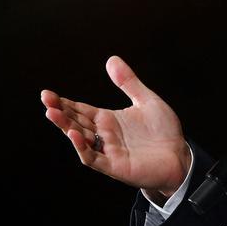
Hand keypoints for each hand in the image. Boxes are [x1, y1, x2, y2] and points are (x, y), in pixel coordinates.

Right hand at [41, 55, 190, 196]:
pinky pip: (93, 158)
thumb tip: (111, 59)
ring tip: (53, 113)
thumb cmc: (163, 131)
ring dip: (66, 127)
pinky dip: (83, 148)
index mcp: (108, 120)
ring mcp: (108, 151)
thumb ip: (129, 83)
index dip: (64, 103)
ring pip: (80, 139)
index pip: (80, 110)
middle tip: (46, 100)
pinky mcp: (115, 166)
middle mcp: (104, 135)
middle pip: (75, 122)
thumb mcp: (147, 101)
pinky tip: (74, 134)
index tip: (48, 94)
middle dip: (60, 112)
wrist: (180, 157)